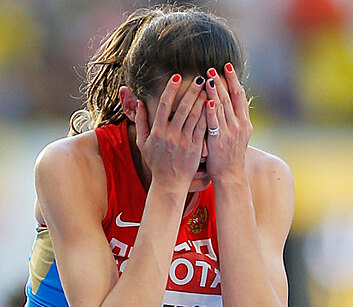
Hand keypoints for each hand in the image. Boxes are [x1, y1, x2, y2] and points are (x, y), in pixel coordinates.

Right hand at [134, 74, 207, 190]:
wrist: (169, 183)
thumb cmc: (155, 162)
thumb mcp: (143, 143)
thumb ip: (140, 122)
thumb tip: (139, 103)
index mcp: (157, 132)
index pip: (163, 105)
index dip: (170, 90)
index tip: (177, 76)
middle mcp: (171, 135)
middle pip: (182, 108)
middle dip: (192, 91)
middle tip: (200, 77)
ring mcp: (184, 141)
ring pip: (195, 116)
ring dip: (202, 99)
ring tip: (209, 87)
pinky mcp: (195, 148)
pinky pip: (203, 128)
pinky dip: (208, 115)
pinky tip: (213, 104)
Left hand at [203, 63, 252, 180]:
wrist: (231, 176)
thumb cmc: (231, 156)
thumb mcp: (238, 135)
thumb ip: (236, 119)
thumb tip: (234, 103)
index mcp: (244, 122)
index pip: (240, 95)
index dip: (234, 79)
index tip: (227, 66)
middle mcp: (239, 124)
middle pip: (230, 98)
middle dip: (221, 81)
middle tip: (212, 67)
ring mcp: (230, 132)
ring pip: (222, 107)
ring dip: (215, 91)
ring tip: (208, 77)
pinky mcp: (219, 140)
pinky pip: (214, 123)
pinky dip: (211, 111)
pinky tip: (207, 101)